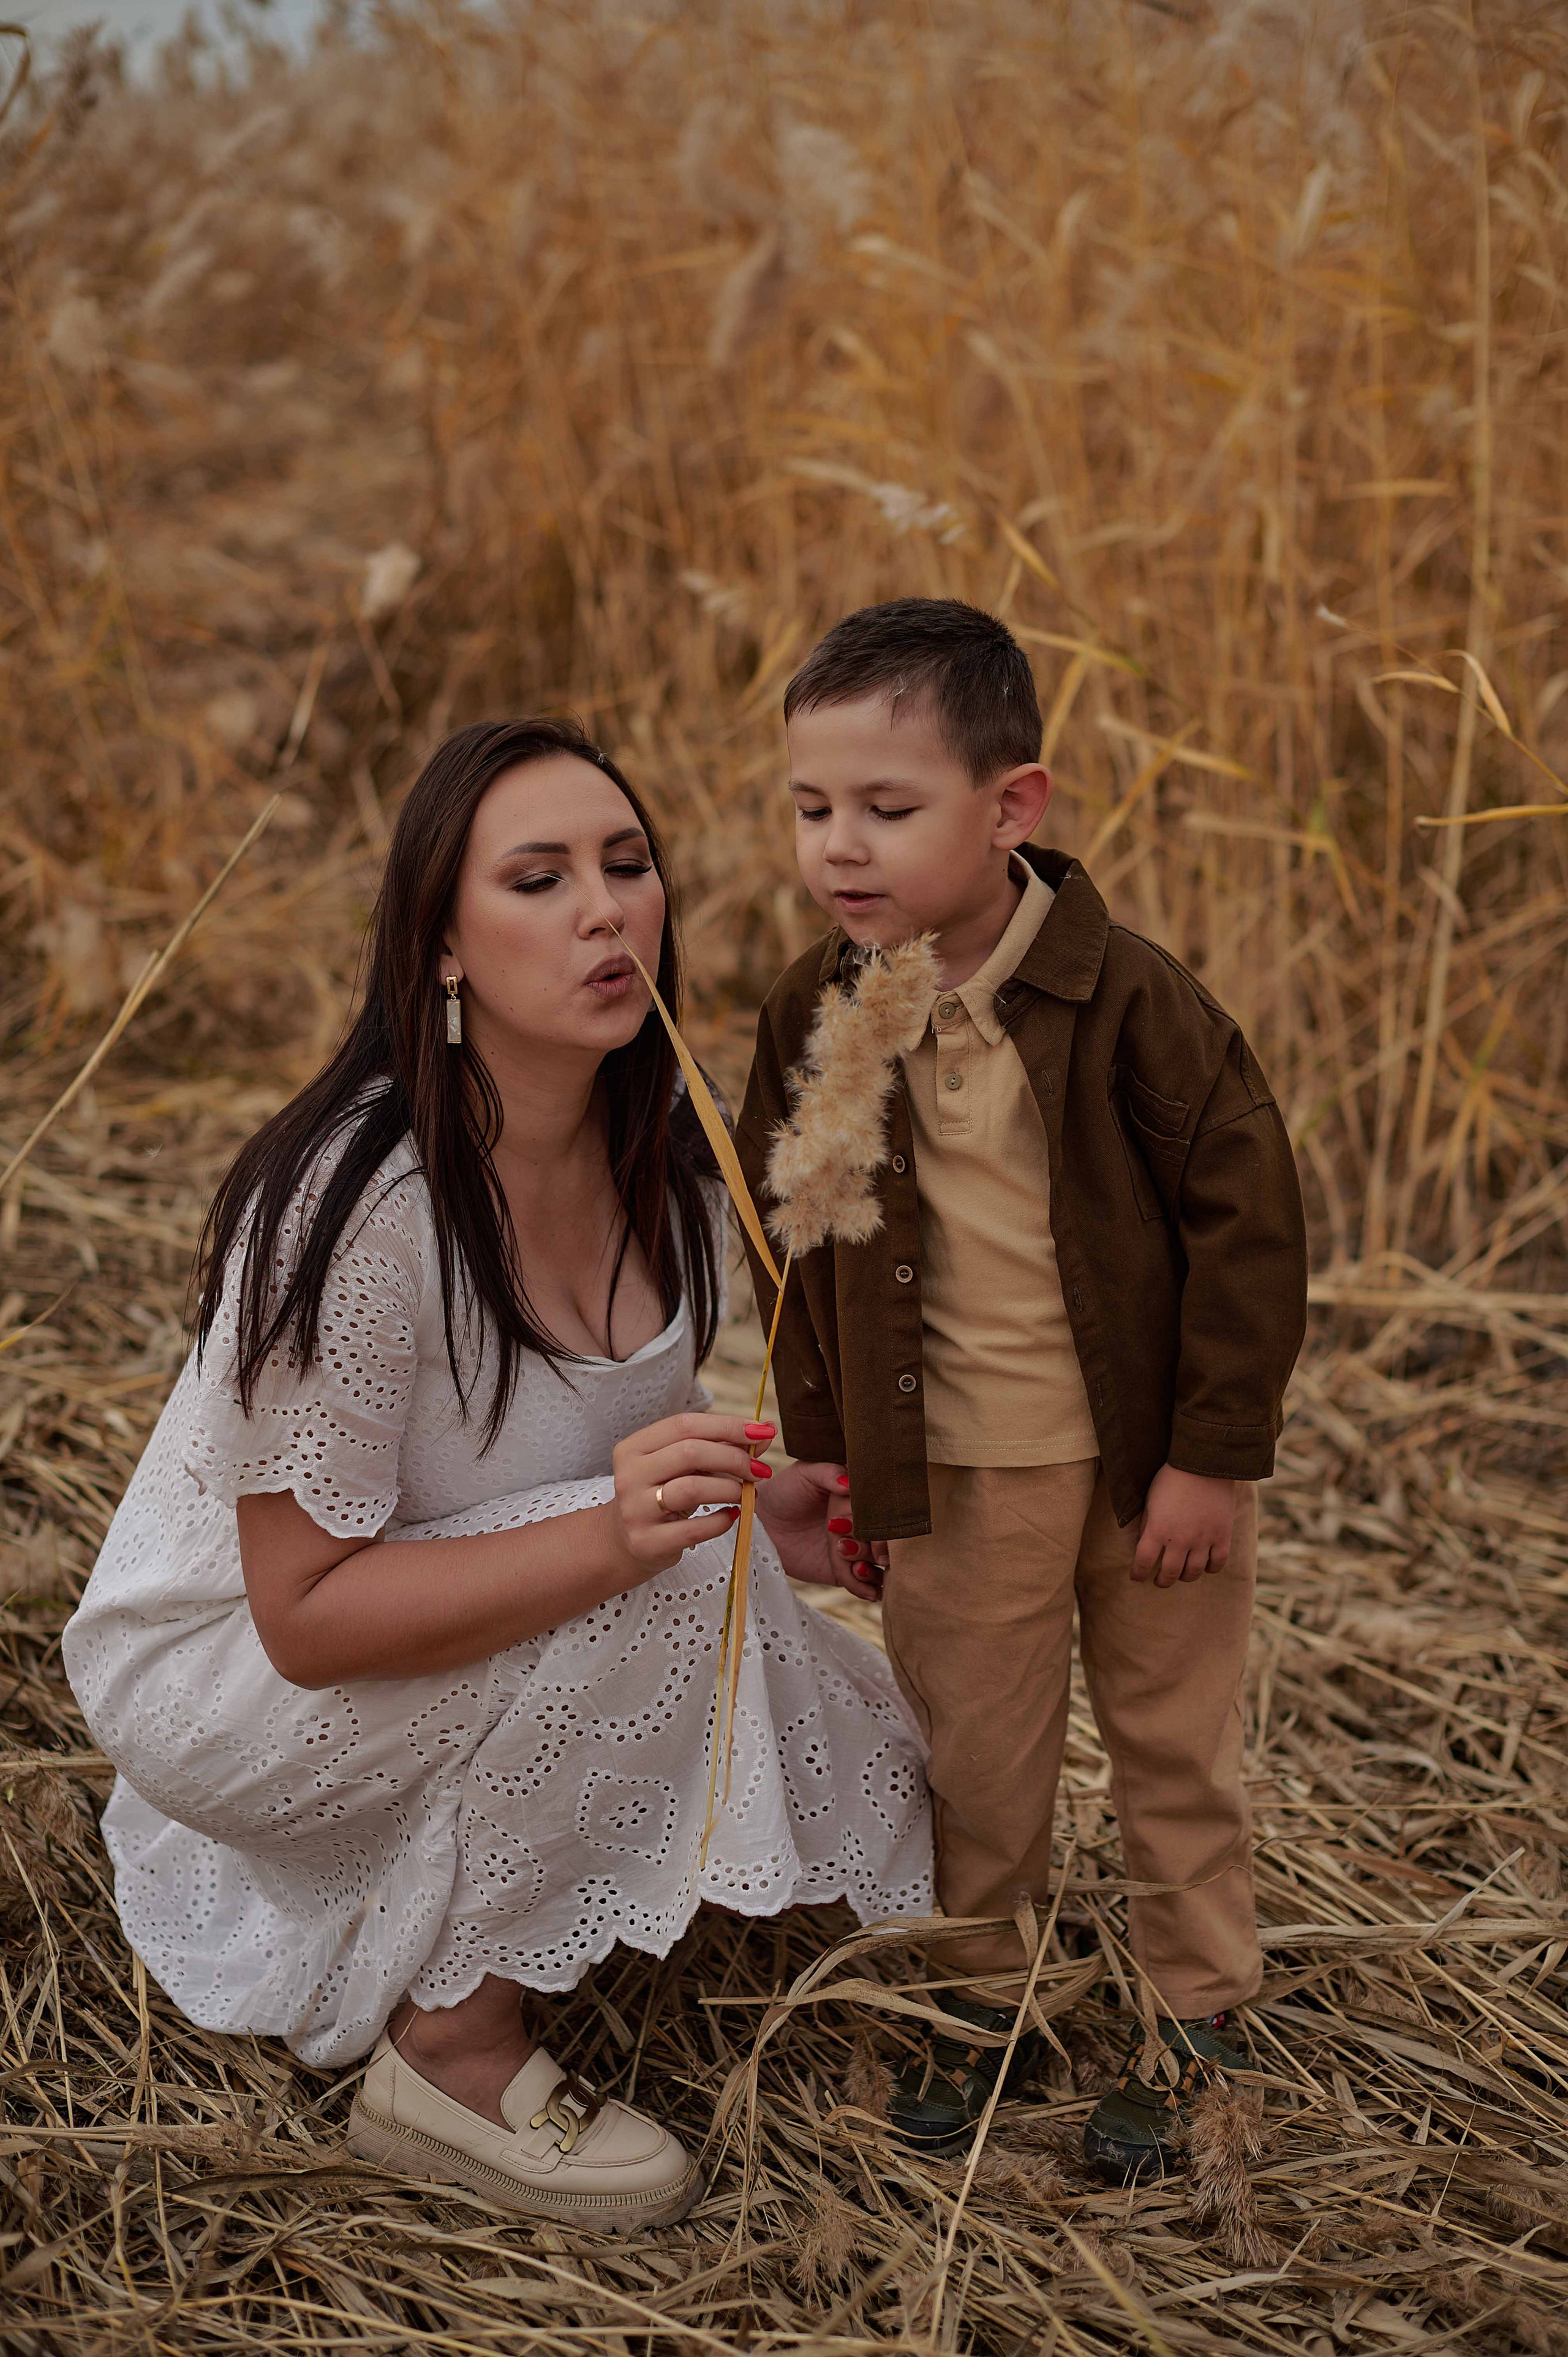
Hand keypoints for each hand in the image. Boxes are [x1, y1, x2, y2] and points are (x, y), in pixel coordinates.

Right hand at [608, 1411, 773, 1578]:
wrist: (625, 1541)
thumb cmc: (661, 1494)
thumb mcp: (682, 1466)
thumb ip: (720, 1446)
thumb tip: (764, 1433)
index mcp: (634, 1447)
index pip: (684, 1425)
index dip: (727, 1425)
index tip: (761, 1433)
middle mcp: (629, 1475)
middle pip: (690, 1452)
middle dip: (734, 1458)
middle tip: (760, 1470)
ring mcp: (635, 1510)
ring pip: (691, 1488)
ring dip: (730, 1488)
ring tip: (747, 1493)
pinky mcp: (647, 1542)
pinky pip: (693, 1529)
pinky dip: (720, 1521)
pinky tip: (732, 1516)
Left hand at [757, 1463, 885, 1601]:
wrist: (763, 1521)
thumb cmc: (785, 1490)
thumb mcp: (805, 1474)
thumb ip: (828, 1473)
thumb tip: (848, 1483)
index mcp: (860, 1499)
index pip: (882, 1512)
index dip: (876, 1521)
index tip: (856, 1524)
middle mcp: (862, 1525)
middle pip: (884, 1541)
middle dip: (877, 1548)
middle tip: (850, 1547)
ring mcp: (855, 1549)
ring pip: (878, 1565)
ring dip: (872, 1570)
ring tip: (856, 1568)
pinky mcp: (843, 1571)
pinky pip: (862, 1584)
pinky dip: (866, 1588)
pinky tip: (867, 1591)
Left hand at [1133, 1465, 1236, 1586]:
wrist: (1204, 1463)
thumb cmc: (1171, 1478)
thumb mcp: (1150, 1501)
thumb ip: (1147, 1526)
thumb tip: (1144, 1546)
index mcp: (1158, 1530)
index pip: (1143, 1562)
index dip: (1138, 1573)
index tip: (1137, 1577)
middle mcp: (1180, 1540)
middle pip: (1169, 1573)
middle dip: (1162, 1581)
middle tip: (1159, 1581)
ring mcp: (1203, 1539)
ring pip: (1193, 1572)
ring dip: (1184, 1577)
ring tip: (1180, 1575)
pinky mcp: (1222, 1535)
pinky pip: (1217, 1563)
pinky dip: (1210, 1569)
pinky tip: (1204, 1566)